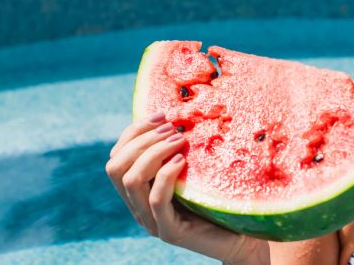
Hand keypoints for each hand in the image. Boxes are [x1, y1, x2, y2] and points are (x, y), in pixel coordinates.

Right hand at [106, 112, 270, 264]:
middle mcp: (138, 206)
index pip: (117, 155)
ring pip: (130, 181)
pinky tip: (182, 160)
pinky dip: (166, 175)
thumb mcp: (191, 170)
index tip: (162, 116)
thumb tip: (176, 116)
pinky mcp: (170, 232)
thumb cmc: (217, 199)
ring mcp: (151, 221)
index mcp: (139, 190)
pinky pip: (156, 200)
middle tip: (171, 129)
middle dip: (140, 139)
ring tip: (178, 141)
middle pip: (115, 167)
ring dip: (152, 152)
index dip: (134, 131)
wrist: (238, 238)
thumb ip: (176, 152)